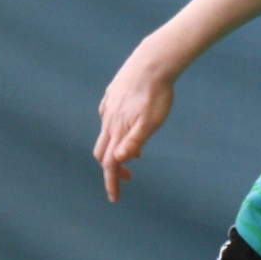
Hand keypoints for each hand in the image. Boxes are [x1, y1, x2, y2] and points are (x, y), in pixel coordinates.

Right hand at [93, 49, 176, 201]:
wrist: (153, 61)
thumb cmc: (156, 94)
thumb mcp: (151, 122)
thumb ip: (135, 141)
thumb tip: (121, 161)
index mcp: (118, 129)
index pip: (110, 163)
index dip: (112, 182)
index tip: (115, 198)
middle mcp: (109, 119)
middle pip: (103, 151)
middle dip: (112, 168)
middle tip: (128, 177)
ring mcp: (109, 105)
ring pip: (105, 133)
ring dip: (115, 148)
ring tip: (133, 153)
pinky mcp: (113, 93)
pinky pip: (106, 115)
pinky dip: (112, 129)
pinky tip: (123, 125)